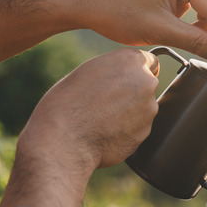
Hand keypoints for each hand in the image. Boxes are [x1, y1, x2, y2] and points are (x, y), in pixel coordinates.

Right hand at [0, 49, 159, 206]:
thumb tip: (134, 74)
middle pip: (148, 84)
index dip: (131, 72)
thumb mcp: (83, 76)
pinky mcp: (145, 134)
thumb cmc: (61, 109)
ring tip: (99, 121)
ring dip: (130, 113)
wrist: (58, 147)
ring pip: (145, 108)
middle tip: (104, 104)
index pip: (147, 60)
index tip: (117, 82)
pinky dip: (127, 131)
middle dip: (132, 93)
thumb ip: (112, 72)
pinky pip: (140, 129)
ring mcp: (148, 111)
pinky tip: (104, 135)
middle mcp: (145, 84)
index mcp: (128, 61)